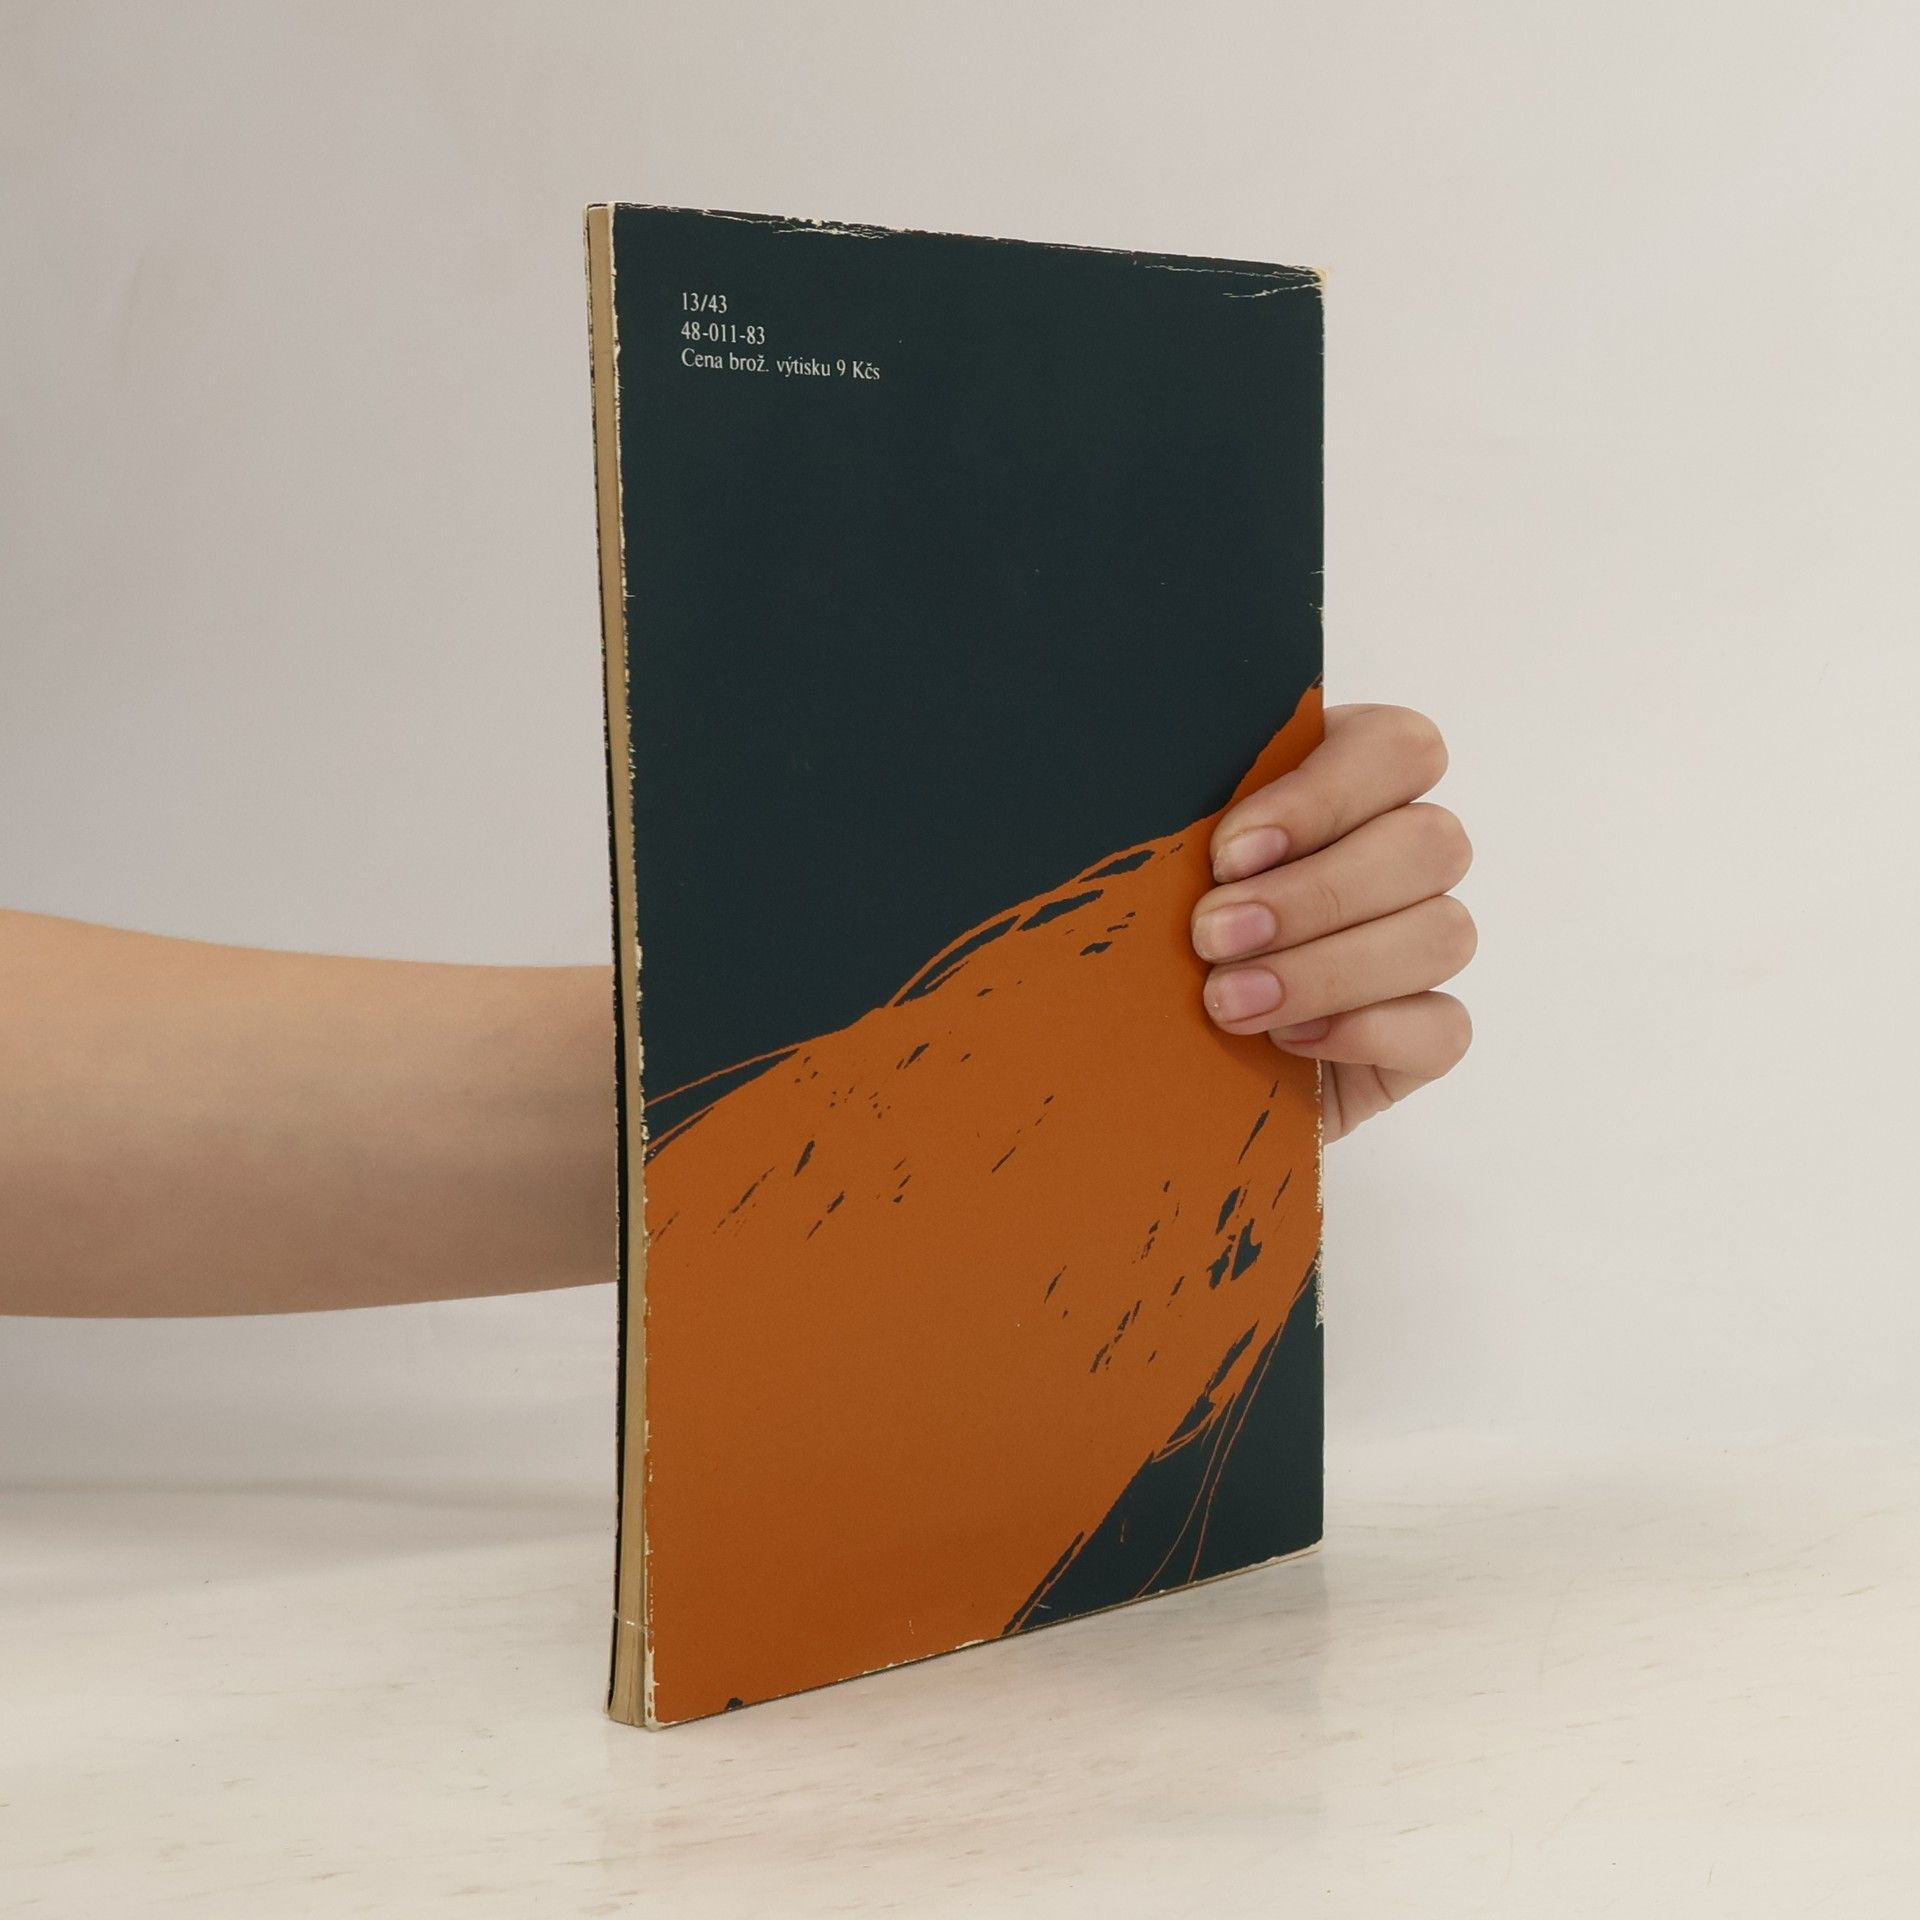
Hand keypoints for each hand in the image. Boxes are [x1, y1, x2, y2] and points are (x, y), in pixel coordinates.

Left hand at [1190, 704, 1475, 1142]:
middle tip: (1211, 937)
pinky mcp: (1424, 1037)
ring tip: (1229, 1001)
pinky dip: (1365, 1032)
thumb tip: (1189, 816)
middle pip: (1432, 842)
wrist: (1143, 1059)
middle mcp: (1402, 858)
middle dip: (1313, 894)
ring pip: (1445, 933)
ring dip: (1329, 968)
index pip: (1397, 748)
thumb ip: (1186, 825)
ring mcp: (1422, 948)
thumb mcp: (1158, 870)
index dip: (1324, 796)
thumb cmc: (1151, 940)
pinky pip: (1443, 1028)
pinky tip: (1288, 1043)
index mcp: (1348, 786)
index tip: (1227, 854)